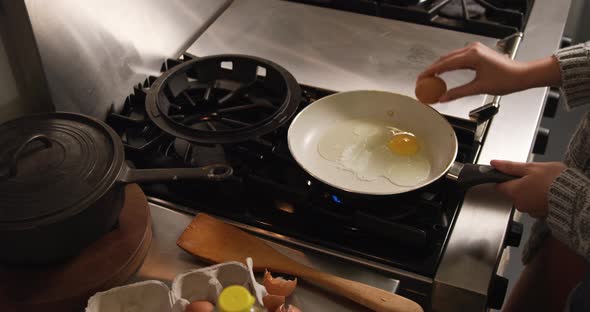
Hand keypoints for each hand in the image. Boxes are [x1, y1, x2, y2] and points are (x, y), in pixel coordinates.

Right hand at [418, 42, 560, 101]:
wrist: (521, 75)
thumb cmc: (506, 79)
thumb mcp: (479, 88)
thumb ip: (458, 93)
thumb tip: (443, 98)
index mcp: (472, 56)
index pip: (444, 63)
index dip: (430, 72)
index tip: (421, 79)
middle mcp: (472, 49)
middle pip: (445, 59)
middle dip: (432, 70)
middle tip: (422, 81)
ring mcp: (475, 49)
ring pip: (450, 58)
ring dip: (439, 68)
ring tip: (431, 79)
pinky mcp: (477, 53)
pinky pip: (457, 58)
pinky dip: (448, 66)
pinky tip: (444, 74)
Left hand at [491, 160, 565, 217]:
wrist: (574, 195)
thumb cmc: (554, 180)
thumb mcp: (531, 167)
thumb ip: (510, 166)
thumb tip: (494, 164)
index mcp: (514, 191)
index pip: (499, 186)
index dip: (503, 178)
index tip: (509, 174)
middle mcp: (519, 204)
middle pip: (513, 192)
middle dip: (520, 184)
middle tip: (533, 176)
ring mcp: (530, 210)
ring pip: (524, 199)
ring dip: (530, 192)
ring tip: (543, 184)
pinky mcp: (541, 214)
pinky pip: (535, 205)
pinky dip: (539, 199)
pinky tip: (547, 193)